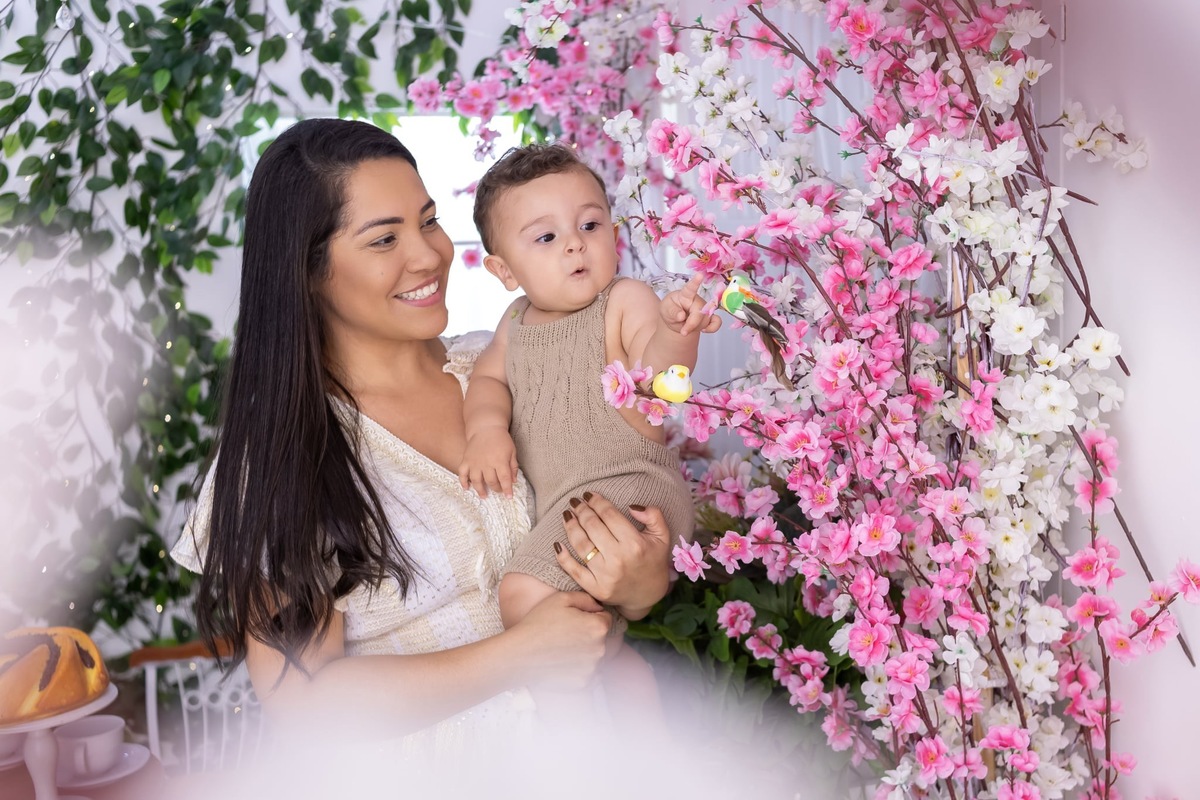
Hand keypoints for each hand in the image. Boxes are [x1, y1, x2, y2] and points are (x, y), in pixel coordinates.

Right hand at [458, 428, 517, 498]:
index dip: (507, 490)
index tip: (509, 497)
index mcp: (500, 460)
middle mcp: (486, 463)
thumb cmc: (501, 439)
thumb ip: (513, 467)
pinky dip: (463, 482)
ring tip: (484, 496)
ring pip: (476, 481)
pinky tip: (467, 488)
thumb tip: (513, 481)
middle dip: (496, 489)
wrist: (486, 427)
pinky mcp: (466, 460)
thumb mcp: (512, 451)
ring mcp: (475, 462)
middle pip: (491, 481)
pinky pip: (462, 474)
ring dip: (480, 490)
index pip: (504, 479)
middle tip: (499, 491)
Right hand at [511, 591, 609, 689]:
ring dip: (585, 653)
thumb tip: (597, 606)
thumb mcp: (561, 599)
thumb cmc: (538, 624)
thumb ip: (586, 598)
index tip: (576, 620)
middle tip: (567, 634)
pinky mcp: (583, 684)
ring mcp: (592, 669)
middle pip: (602, 639)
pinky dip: (578, 669)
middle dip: (589, 635)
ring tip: (563, 649)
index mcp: (598, 627)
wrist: (519, 655)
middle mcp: (600, 649)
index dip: (591, 616)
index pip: (606, 619)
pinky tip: (562, 662)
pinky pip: (587, 673)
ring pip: (595, 657)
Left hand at [553, 492, 671, 617]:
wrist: (647, 596)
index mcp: (635, 544)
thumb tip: (632, 507)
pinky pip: (574, 570)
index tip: (588, 495)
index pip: (609, 515)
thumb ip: (654, 516)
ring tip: (567, 515)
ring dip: (571, 527)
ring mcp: (605, 575)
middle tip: (575, 502)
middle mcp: (618, 559)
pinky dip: (563, 557)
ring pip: (581, 544)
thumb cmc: (653, 561)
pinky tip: (557, 543)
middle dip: (582, 510)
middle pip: (592, 526)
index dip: (597, 502)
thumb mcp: (662, 537)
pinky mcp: (594, 588)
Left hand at [660, 272, 721, 336]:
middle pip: (700, 311)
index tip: (700, 275)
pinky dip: (711, 328)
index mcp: (685, 294)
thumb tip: (682, 316)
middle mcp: (697, 300)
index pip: (690, 288)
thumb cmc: (670, 310)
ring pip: (706, 320)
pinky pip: (716, 322)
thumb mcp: (665, 310)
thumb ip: (672, 312)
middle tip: (683, 332)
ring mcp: (705, 308)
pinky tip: (704, 330)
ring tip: (686, 326)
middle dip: (692, 324)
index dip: (695, 282)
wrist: (675, 320)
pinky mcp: (709, 317)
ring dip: (696, 328)